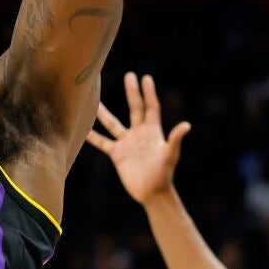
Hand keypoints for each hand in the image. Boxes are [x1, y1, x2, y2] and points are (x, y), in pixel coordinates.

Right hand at [86, 72, 191, 205]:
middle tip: (129, 75)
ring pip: (113, 123)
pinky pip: (102, 142)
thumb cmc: (164, 174)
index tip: (145, 77)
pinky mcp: (117, 154)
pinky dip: (92, 136)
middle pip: (134, 109)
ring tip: (94, 100)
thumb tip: (186, 125)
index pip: (151, 108)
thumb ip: (175, 140)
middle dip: (132, 92)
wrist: (153, 193)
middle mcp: (139, 133)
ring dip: (104, 112)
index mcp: (153, 132)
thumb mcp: (170, 156)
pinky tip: (81, 130)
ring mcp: (127, 143)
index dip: (148, 93)